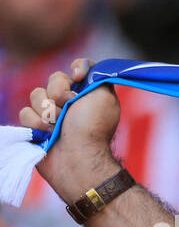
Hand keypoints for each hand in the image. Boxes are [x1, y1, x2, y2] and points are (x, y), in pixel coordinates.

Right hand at [17, 58, 121, 199]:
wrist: (78, 158)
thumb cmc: (92, 128)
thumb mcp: (104, 96)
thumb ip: (97, 76)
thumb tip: (83, 70)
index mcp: (89, 93)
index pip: (78, 67)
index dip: (76, 69)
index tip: (78, 78)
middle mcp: (71, 101)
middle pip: (54, 79)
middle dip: (58, 93)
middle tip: (68, 110)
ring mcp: (52, 114)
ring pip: (36, 95)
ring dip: (47, 111)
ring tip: (58, 127)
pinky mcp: (37, 126)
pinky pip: (25, 113)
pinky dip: (37, 124)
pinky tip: (48, 135)